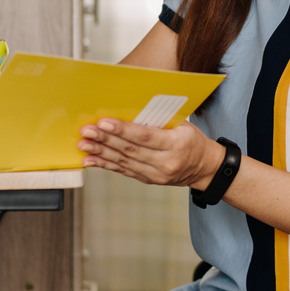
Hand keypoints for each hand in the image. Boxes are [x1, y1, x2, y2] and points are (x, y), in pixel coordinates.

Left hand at [78, 119, 222, 188]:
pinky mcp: (148, 180)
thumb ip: (159, 120)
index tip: (104, 123)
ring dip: (101, 152)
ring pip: (123, 162)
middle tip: (87, 131)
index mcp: (176, 144)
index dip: (122, 130)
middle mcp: (165, 163)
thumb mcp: (183, 125)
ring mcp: (156, 174)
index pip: (145, 137)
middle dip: (105, 140)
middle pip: (130, 150)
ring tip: (84, 145)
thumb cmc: (193, 141)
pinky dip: (105, 165)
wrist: (205, 168)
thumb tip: (129, 110)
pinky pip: (124, 171)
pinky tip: (91, 159)